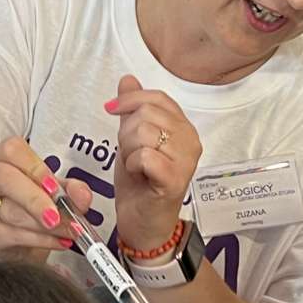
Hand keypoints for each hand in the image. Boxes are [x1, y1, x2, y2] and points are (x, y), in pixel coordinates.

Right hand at [0, 136, 92, 264]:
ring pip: (11, 212)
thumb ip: (69, 189)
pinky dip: (42, 240)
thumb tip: (82, 195)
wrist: (3, 233)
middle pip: (4, 179)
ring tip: (69, 230)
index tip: (55, 187)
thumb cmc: (25, 202)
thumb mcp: (50, 190)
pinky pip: (13, 236)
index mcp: (3, 156)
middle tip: (57, 216)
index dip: (35, 168)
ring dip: (45, 225)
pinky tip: (59, 241)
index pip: (13, 151)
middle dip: (35, 199)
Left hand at [106, 75, 199, 253]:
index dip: (130, 100)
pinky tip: (138, 175)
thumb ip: (132, 109)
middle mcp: (191, 140)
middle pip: (147, 113)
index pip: (158, 98)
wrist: (143, 222)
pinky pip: (145, 156)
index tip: (111, 109)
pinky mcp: (175, 180)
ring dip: (128, 149)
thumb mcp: (132, 139)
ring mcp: (186, 161)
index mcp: (183, 128)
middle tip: (129, 152)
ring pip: (144, 132)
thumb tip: (128, 79)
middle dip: (126, 131)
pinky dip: (132, 164)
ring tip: (134, 165)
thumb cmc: (140, 182)